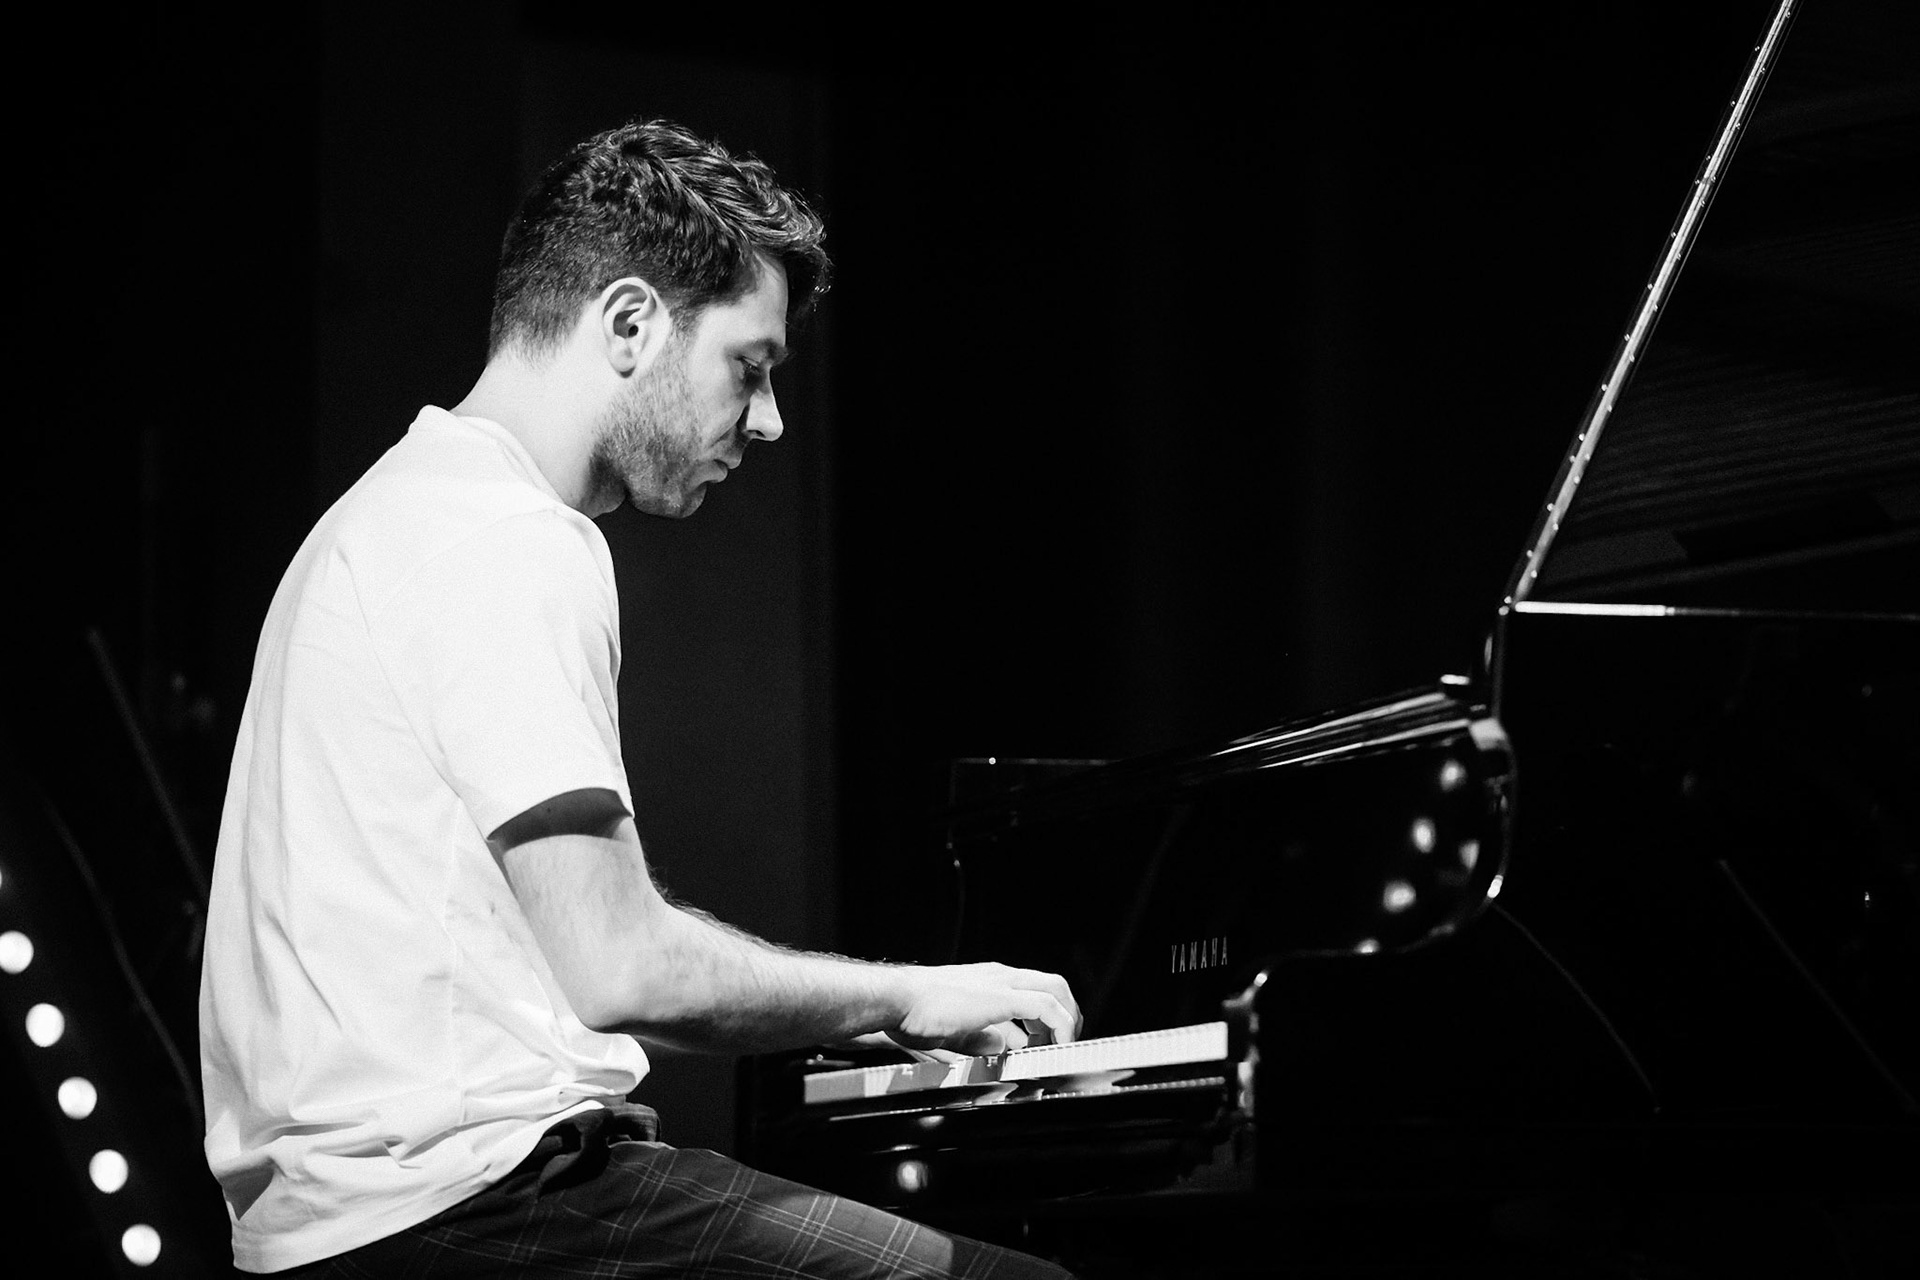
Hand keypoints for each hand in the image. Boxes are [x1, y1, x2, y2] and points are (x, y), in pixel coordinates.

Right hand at [890, 962, 1080, 1055]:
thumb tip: (1002, 1048)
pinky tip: (1056, 1047)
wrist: (897, 1000)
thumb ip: (982, 1038)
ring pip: (1056, 990)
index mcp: (989, 981)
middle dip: (1067, 1014)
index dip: (1048, 1017)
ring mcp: (1002, 983)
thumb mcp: (957, 1030)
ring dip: (1067, 1020)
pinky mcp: (1001, 997)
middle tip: (1065, 1043)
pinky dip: (1060, 1026)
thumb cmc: (913, 1013)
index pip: (1034, 989)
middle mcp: (999, 976)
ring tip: (1064, 1047)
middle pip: (1053, 984)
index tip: (1049, 1041)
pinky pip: (1046, 1007)